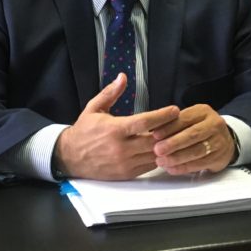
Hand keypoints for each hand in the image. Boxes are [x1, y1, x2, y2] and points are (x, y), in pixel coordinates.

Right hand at [53, 74, 179, 179]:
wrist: (69, 157)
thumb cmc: (84, 131)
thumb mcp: (94, 108)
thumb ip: (111, 93)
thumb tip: (123, 77)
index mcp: (114, 129)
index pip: (144, 122)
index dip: (162, 116)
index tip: (175, 110)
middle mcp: (121, 148)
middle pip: (154, 140)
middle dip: (170, 131)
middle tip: (181, 123)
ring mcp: (125, 163)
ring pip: (154, 155)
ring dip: (166, 146)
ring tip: (177, 135)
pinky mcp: (126, 174)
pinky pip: (149, 166)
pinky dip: (158, 157)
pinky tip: (163, 149)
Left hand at [150, 104, 234, 174]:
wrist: (225, 142)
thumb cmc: (200, 129)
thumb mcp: (190, 120)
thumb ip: (174, 124)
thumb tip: (152, 131)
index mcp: (203, 112)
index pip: (185, 118)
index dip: (169, 127)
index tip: (155, 135)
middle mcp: (214, 124)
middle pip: (192, 134)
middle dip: (173, 143)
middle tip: (157, 150)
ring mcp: (219, 141)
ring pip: (197, 151)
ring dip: (177, 158)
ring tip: (162, 161)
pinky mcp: (219, 158)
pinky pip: (200, 164)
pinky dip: (184, 167)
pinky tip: (172, 169)